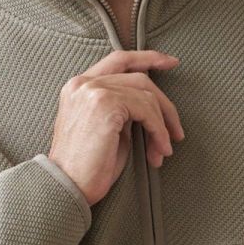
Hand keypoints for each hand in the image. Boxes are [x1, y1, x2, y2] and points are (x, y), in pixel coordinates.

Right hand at [44, 49, 184, 204]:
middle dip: (164, 103)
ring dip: (162, 124)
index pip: (119, 59)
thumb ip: (122, 111)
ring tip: (163, 149)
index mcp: (79, 86)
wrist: (66, 187)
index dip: (147, 58)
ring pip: (146, 94)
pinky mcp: (105, 105)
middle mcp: (83, 83)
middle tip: (177, 130)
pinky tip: (159, 150)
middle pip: (139, 77)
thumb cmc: (85, 167)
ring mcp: (93, 91)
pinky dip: (158, 131)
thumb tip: (152, 109)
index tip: (170, 62)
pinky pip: (146, 110)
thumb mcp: (105, 130)